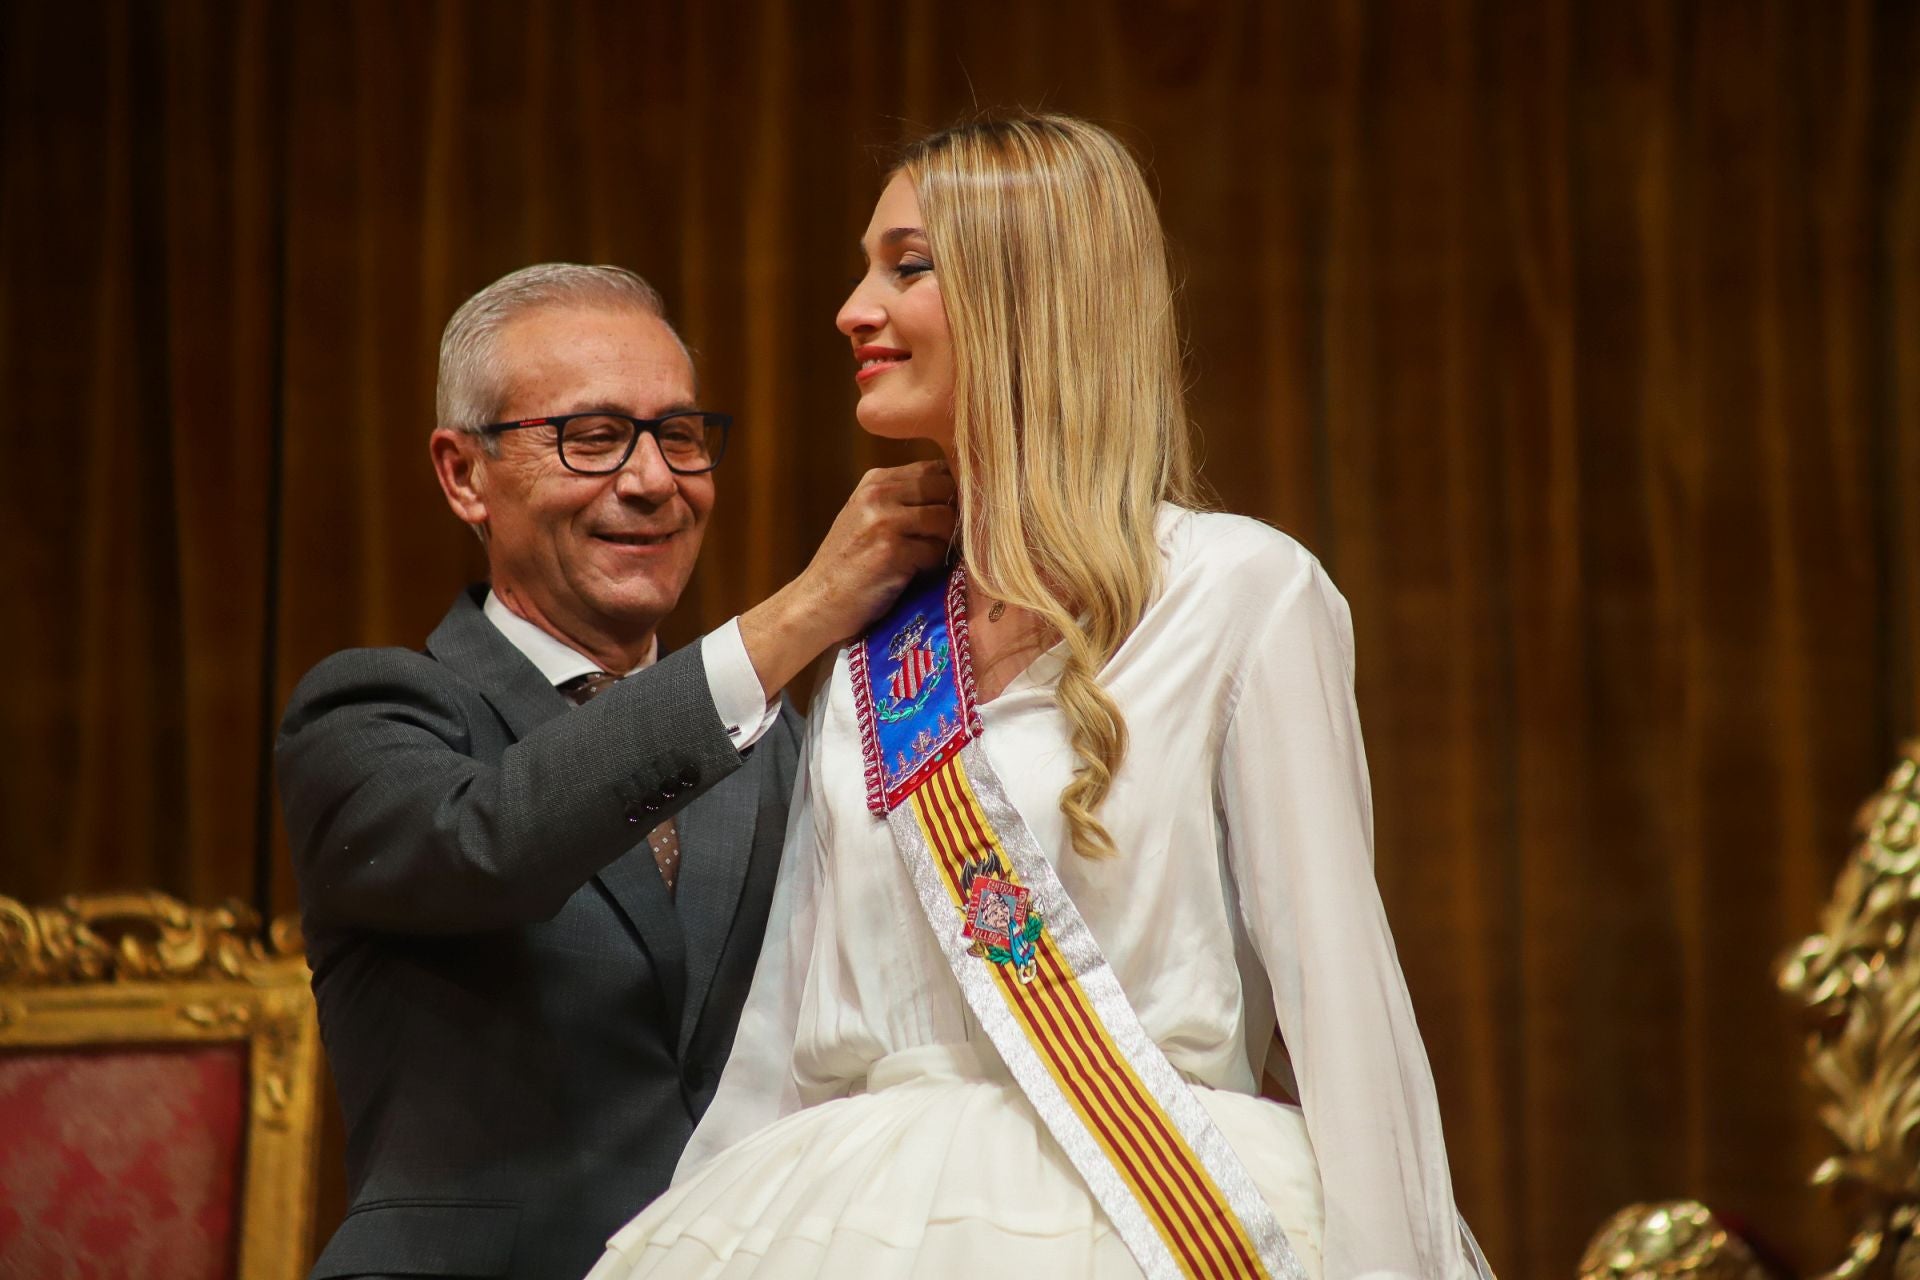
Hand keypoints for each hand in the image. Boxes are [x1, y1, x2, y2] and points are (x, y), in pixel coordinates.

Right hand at [740, 461, 955, 695]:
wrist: (815, 603)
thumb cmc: (849, 567)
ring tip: (925, 561)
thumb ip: (905, 501)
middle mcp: (878, 493)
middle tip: (943, 542)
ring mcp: (883, 520)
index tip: (951, 517)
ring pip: (946, 519)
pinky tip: (913, 576)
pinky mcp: (890, 551)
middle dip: (954, 516)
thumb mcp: (869, 519)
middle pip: (947, 488)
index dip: (953, 493)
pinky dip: (931, 567)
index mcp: (875, 480)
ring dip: (944, 544)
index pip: (937, 468)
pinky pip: (936, 551)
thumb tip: (964, 494)